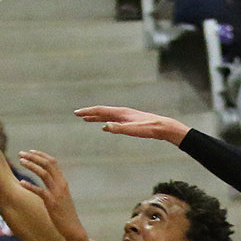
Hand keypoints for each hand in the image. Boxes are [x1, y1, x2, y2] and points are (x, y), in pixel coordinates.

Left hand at [17, 149, 84, 240]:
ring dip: (31, 165)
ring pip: (43, 173)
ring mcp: (57, 193)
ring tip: (20, 162)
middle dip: (33, 157)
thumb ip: (55, 187)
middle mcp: (61, 185)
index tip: (30, 152)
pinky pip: (40, 191)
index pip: (52, 162)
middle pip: (47, 164)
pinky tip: (21, 182)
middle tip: (21, 153)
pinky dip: (30, 185)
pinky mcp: (52, 203)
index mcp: (63, 182)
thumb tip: (48, 182)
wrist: (73, 229)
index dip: (41, 155)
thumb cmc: (66, 214)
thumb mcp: (62, 197)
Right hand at [74, 105, 188, 144]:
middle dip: (89, 113)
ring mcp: (125, 116)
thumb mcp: (133, 130)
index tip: (77, 113)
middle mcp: (122, 112)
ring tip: (86, 119)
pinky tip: (105, 126)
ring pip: (107, 116)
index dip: (88, 112)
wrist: (163, 127)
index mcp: (121, 113)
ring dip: (96, 117)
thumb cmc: (149, 129)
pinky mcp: (129, 121)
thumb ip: (119, 128)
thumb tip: (104, 126)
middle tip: (77, 115)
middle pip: (102, 111)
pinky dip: (105, 122)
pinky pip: (113, 120)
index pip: (100, 110)